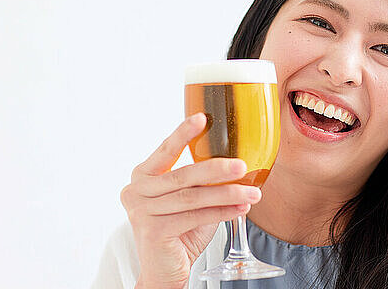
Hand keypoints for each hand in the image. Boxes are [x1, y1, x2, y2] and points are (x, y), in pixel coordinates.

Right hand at [120, 113, 261, 288]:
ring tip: (251, 192)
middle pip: (183, 175)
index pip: (165, 150)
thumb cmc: (179, 231)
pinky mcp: (153, 231)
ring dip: (227, 193)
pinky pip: (195, 217)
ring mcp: (141, 211)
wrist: (165, 270)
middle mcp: (136, 191)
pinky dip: (222, 213)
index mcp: (143, 176)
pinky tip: (240, 209)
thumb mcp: (190, 201)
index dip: (184, 133)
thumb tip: (236, 162)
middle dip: (216, 169)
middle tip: (242, 165)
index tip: (203, 117)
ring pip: (192, 197)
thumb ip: (201, 182)